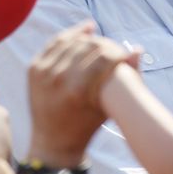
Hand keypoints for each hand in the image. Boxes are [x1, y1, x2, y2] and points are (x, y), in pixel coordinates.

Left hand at [26, 22, 137, 167]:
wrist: (54, 141)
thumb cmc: (87, 126)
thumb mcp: (108, 106)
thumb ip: (126, 78)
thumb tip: (138, 49)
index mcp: (77, 89)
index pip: (103, 57)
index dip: (118, 53)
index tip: (125, 54)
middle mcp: (57, 78)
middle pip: (86, 47)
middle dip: (104, 44)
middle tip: (113, 47)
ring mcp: (42, 72)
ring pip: (70, 41)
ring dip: (87, 38)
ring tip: (99, 38)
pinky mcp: (34, 68)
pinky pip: (55, 44)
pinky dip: (70, 37)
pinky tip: (83, 33)